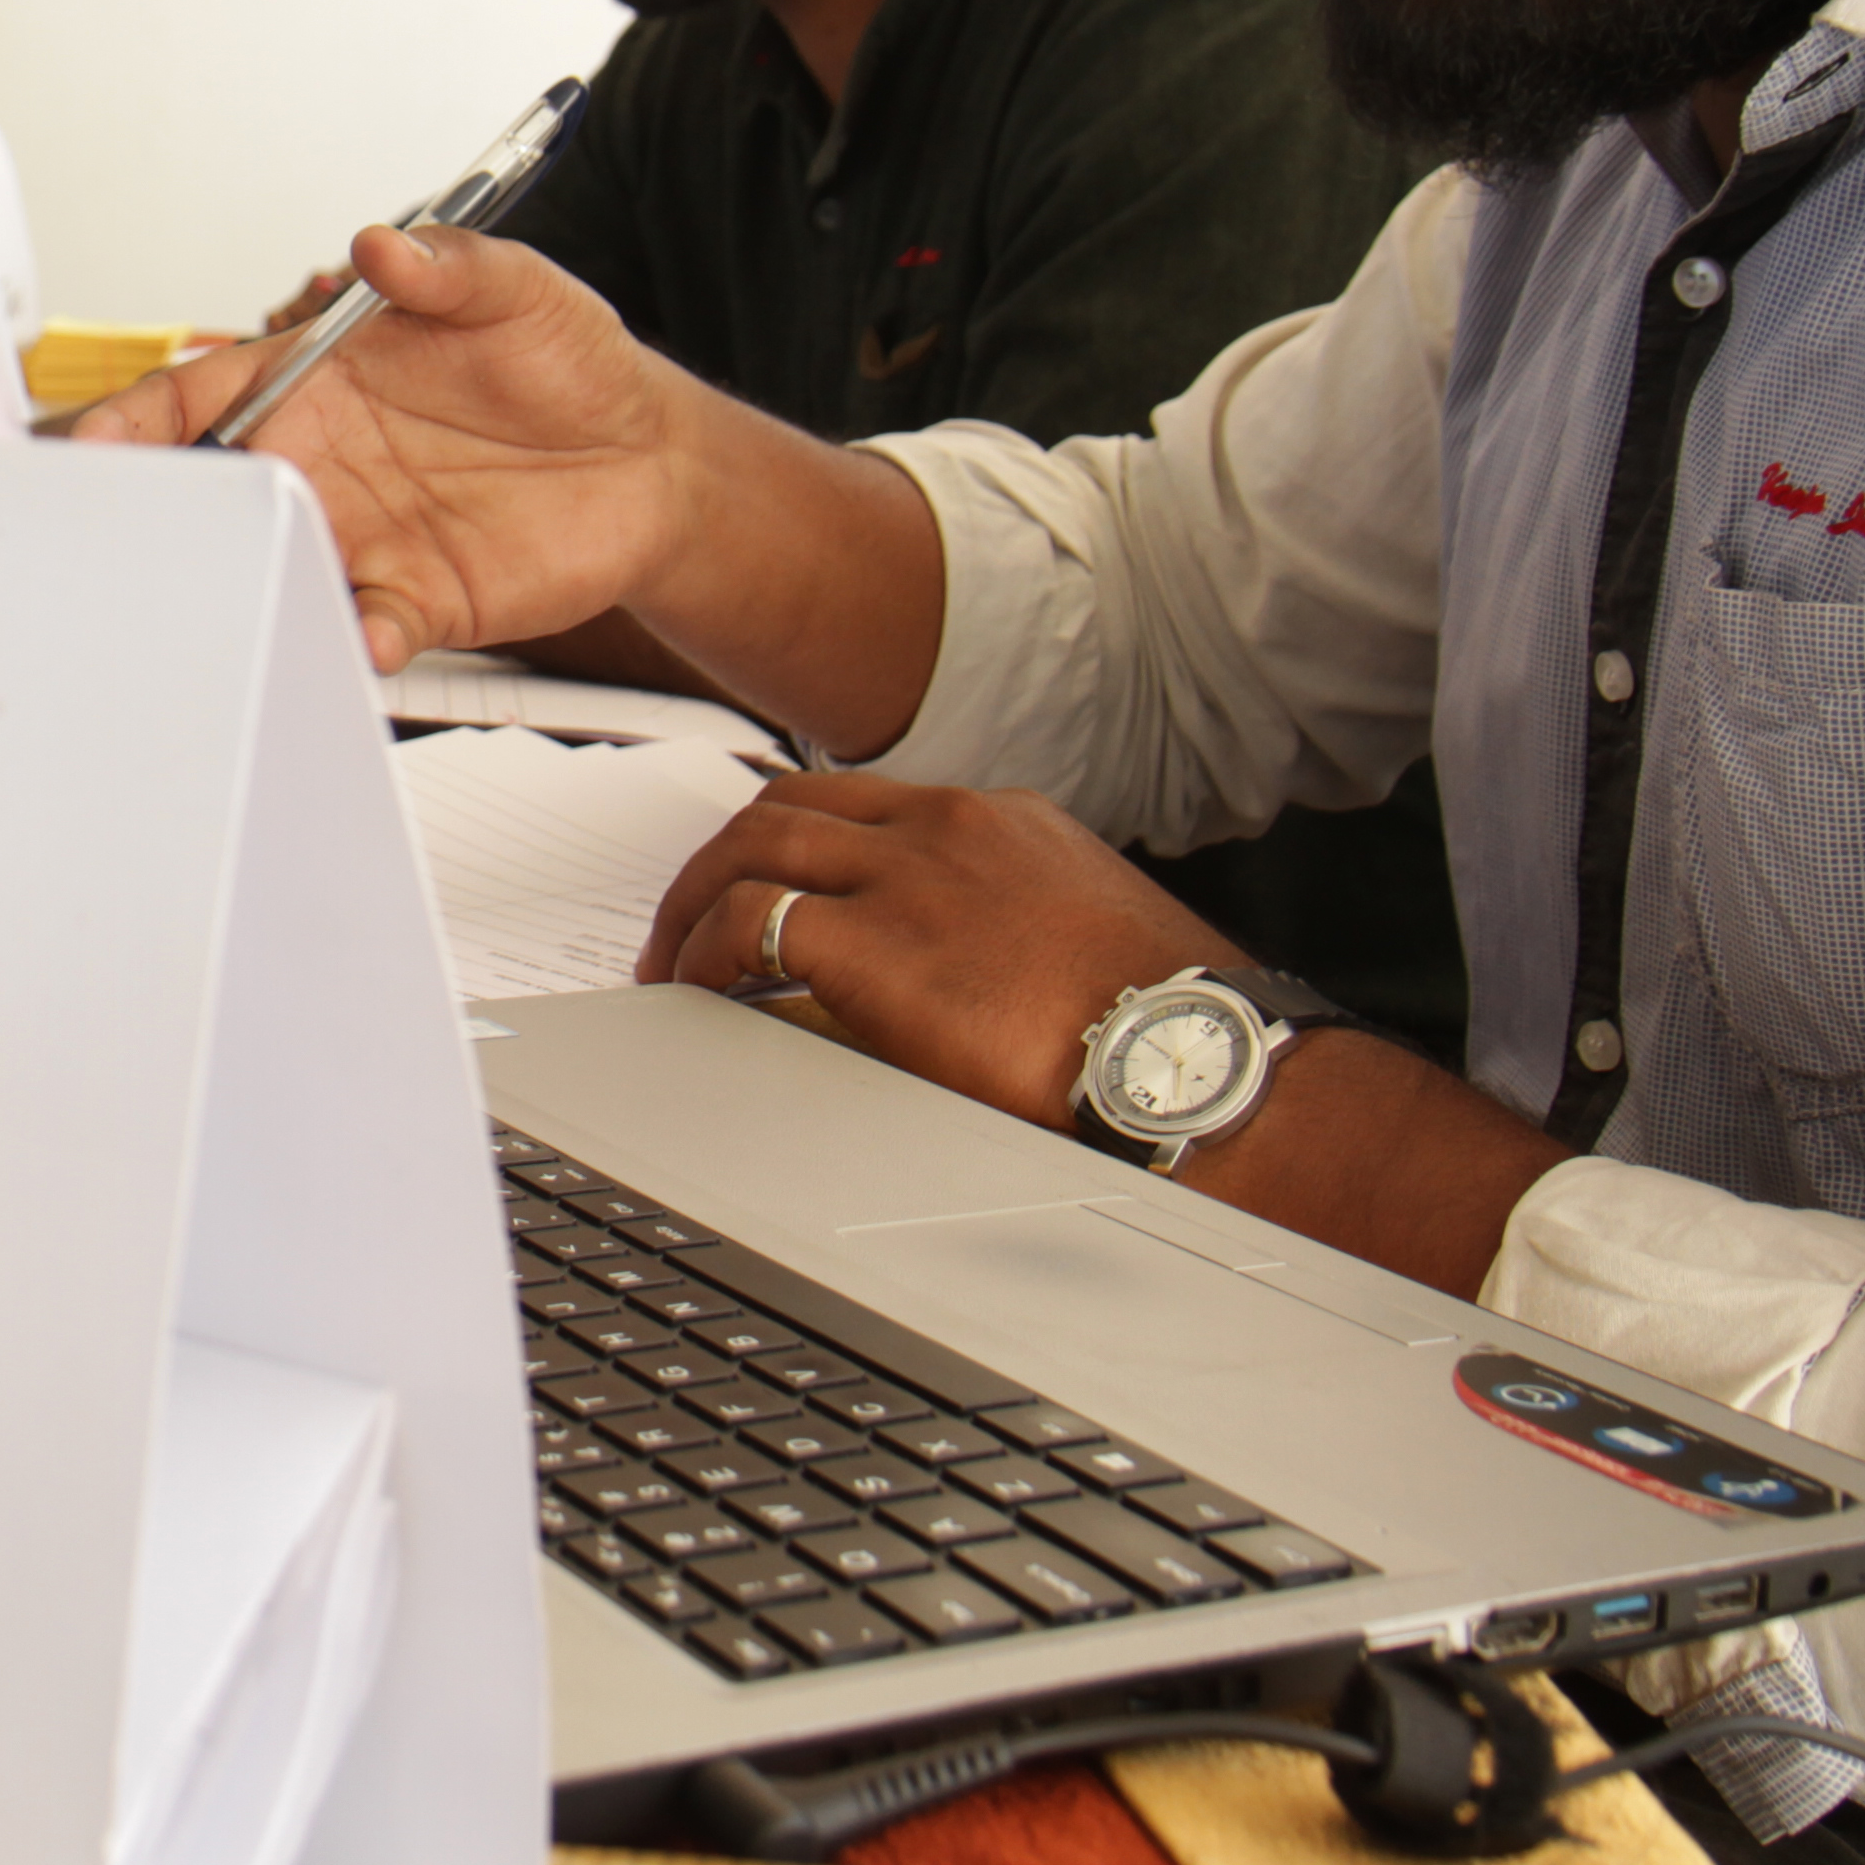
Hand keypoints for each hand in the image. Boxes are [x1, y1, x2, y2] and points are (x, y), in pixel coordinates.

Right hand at [73, 222, 701, 668]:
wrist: (652, 456)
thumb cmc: (567, 359)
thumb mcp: (517, 289)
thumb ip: (448, 266)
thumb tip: (382, 247)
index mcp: (318, 379)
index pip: (199, 396)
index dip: (136, 419)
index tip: (94, 445)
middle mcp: (325, 463)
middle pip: (217, 496)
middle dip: (171, 518)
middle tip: (147, 535)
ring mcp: (365, 534)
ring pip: (278, 569)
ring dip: (257, 586)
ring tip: (252, 593)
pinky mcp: (419, 597)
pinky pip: (366, 627)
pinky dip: (356, 640)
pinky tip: (366, 636)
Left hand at [638, 768, 1241, 1131]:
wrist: (1193, 1062)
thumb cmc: (1166, 1031)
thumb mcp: (1080, 946)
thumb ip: (1003, 936)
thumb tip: (940, 988)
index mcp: (1003, 822)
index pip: (870, 803)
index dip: (803, 838)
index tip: (770, 878)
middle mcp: (946, 828)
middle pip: (792, 805)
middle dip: (726, 855)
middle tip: (691, 912)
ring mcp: (907, 876)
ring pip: (753, 846)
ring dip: (695, 898)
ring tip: (671, 957)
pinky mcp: (874, 942)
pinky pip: (748, 922)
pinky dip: (704, 949)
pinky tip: (695, 986)